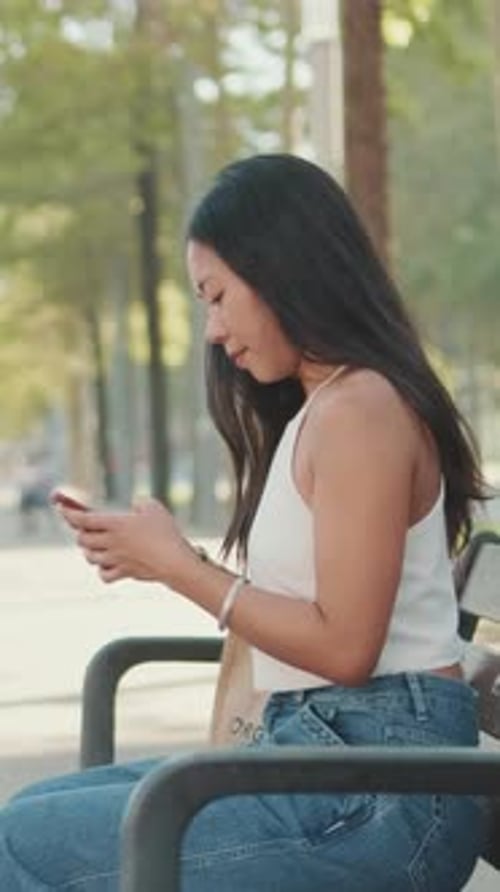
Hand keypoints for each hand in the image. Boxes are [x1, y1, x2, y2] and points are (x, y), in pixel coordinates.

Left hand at [58, 498, 195, 585]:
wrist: (174, 561)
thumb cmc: (165, 532)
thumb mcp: (153, 507)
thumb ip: (140, 503)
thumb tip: (134, 507)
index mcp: (115, 524)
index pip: (83, 519)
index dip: (69, 514)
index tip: (61, 509)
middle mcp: (111, 542)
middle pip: (83, 540)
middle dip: (82, 534)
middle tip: (86, 529)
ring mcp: (116, 559)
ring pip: (90, 558)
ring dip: (90, 552)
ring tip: (96, 546)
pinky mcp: (125, 573)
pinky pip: (104, 575)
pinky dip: (103, 571)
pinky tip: (109, 565)